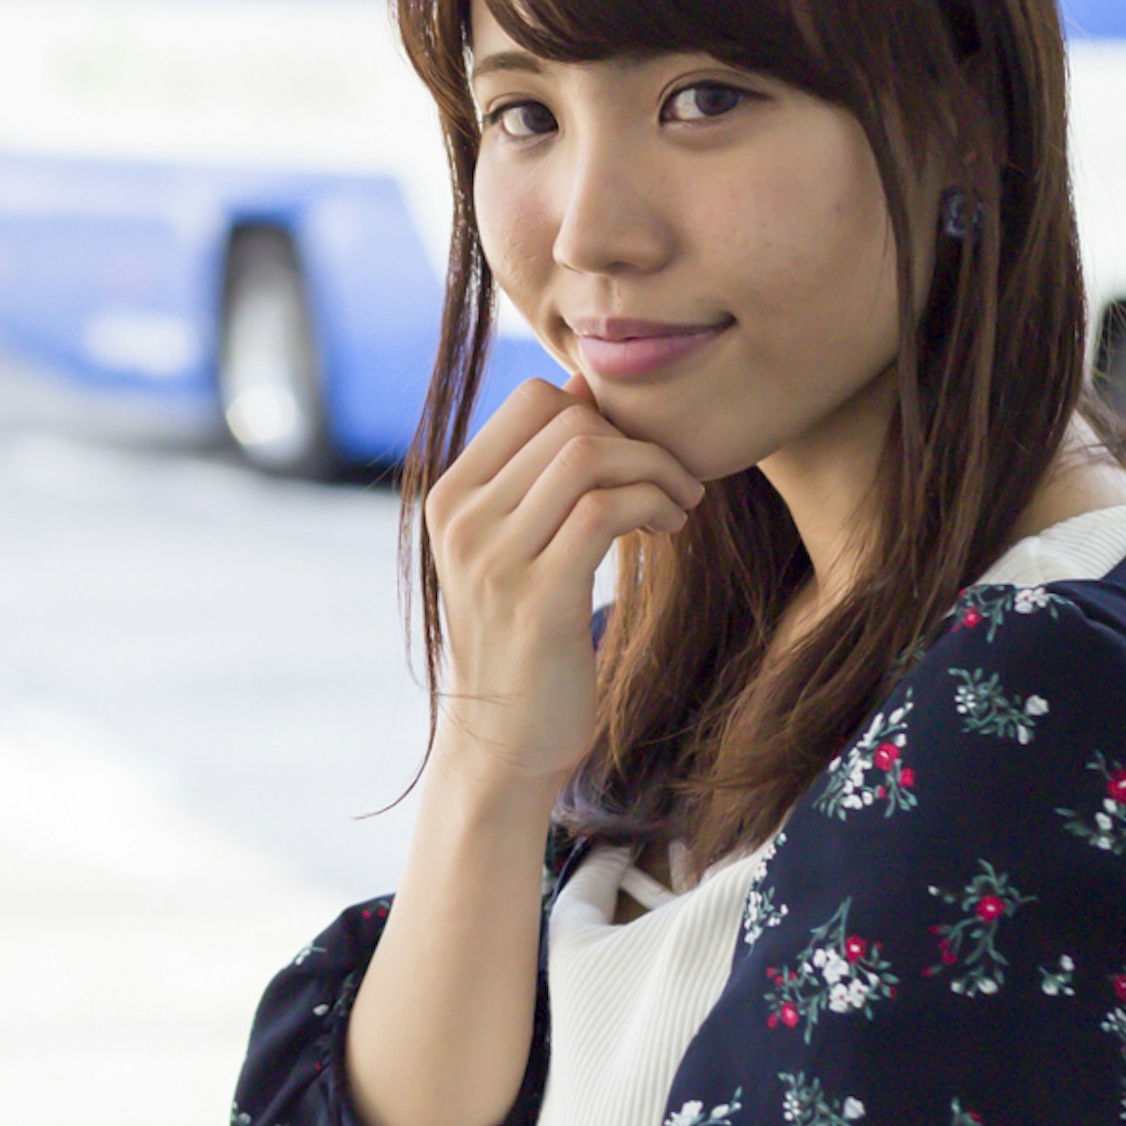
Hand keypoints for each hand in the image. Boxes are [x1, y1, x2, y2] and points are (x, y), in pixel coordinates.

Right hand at [422, 376, 705, 791]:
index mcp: (449, 497)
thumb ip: (536, 472)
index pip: (532, 400)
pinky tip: (667, 528)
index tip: (633, 457)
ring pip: (588, 455)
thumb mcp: (512, 546)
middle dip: (640, 441)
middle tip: (676, 481)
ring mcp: (493, 558)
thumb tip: (579, 381)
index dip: (599, 412)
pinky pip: (603, 510)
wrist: (501, 744)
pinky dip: (650, 504)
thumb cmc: (520, 640)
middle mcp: (461, 519)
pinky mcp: (536, 598)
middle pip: (568, 420)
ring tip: (676, 505)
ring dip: (654, 469)